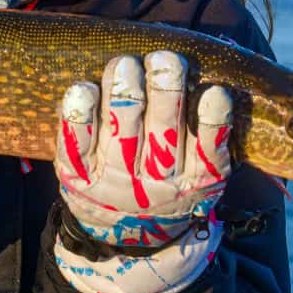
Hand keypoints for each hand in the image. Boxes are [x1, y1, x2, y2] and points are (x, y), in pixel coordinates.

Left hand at [53, 51, 232, 292]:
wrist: (123, 233)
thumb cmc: (167, 179)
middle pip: (163, 135)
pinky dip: (79, 116)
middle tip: (165, 59)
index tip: (215, 92)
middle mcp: (156, 184)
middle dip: (165, 93)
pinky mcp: (78, 176)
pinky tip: (83, 89)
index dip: (212, 123)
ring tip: (125, 64)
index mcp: (195, 181)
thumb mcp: (197, 171)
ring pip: (121, 134)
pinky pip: (77, 144)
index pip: (208, 150)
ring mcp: (115, 181)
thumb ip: (207, 135)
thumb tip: (216, 80)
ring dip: (123, 95)